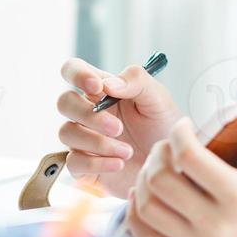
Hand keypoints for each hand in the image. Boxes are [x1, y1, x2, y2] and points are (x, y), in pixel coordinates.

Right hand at [57, 57, 181, 196]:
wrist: (172, 164)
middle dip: (89, 115)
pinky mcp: (84, 166)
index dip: (77, 74)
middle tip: (119, 128)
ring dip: (97, 143)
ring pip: (66, 133)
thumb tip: (107, 84)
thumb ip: (137, 82)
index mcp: (102, 90)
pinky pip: (73, 162)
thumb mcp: (159, 99)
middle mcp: (88, 112)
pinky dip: (95, 164)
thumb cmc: (163, 127)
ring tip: (128, 152)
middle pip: (64, 102)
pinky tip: (118, 164)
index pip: (73, 70)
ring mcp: (83, 139)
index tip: (97, 86)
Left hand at [127, 87, 236, 236]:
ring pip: (146, 208)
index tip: (185, 125)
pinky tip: (150, 194)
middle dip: (158, 153)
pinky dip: (139, 212)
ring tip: (160, 166)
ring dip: (145, 180)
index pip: (187, 155)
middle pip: (159, 180)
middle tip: (169, 144)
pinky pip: (146, 236)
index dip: (178, 132)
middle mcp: (217, 227)